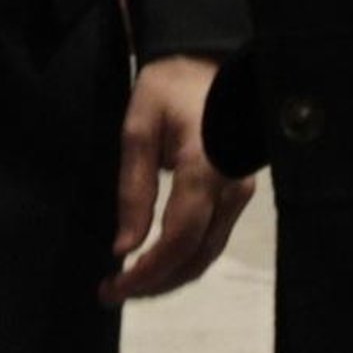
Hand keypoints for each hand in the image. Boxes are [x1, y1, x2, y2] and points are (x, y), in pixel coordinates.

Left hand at [98, 53, 255, 305]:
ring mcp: (241, 193)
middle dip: (155, 283)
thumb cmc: (167, 88)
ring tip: (129, 283)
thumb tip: (126, 249)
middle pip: (196, 257)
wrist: (206, 60)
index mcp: (204, 169)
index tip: (113, 287)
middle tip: (112, 292)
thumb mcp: (138, 129)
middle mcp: (230, 188)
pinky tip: (156, 261)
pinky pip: (213, 238)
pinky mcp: (239, 193)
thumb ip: (133, 190)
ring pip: (207, 253)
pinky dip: (184, 258)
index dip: (147, 272)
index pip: (179, 239)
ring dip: (170, 276)